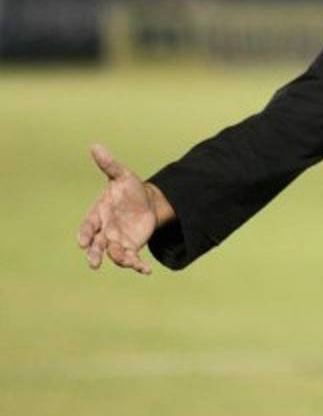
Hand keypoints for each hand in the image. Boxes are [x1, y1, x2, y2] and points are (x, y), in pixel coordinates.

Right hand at [77, 144, 156, 274]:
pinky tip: (146, 270)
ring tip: (130, 263)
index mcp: (98, 214)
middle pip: (95, 245)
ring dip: (119, 260)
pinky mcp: (131, 247)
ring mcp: (117, 240)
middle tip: (93, 263)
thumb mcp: (122, 175)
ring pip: (114, 254)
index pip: (88, 225)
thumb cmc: (129, 189)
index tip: (83, 242)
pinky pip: (132, 258)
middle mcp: (104, 230)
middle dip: (94, 254)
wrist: (147, 201)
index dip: (85, 234)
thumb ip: (109, 165)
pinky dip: (137, 265)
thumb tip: (96, 145)